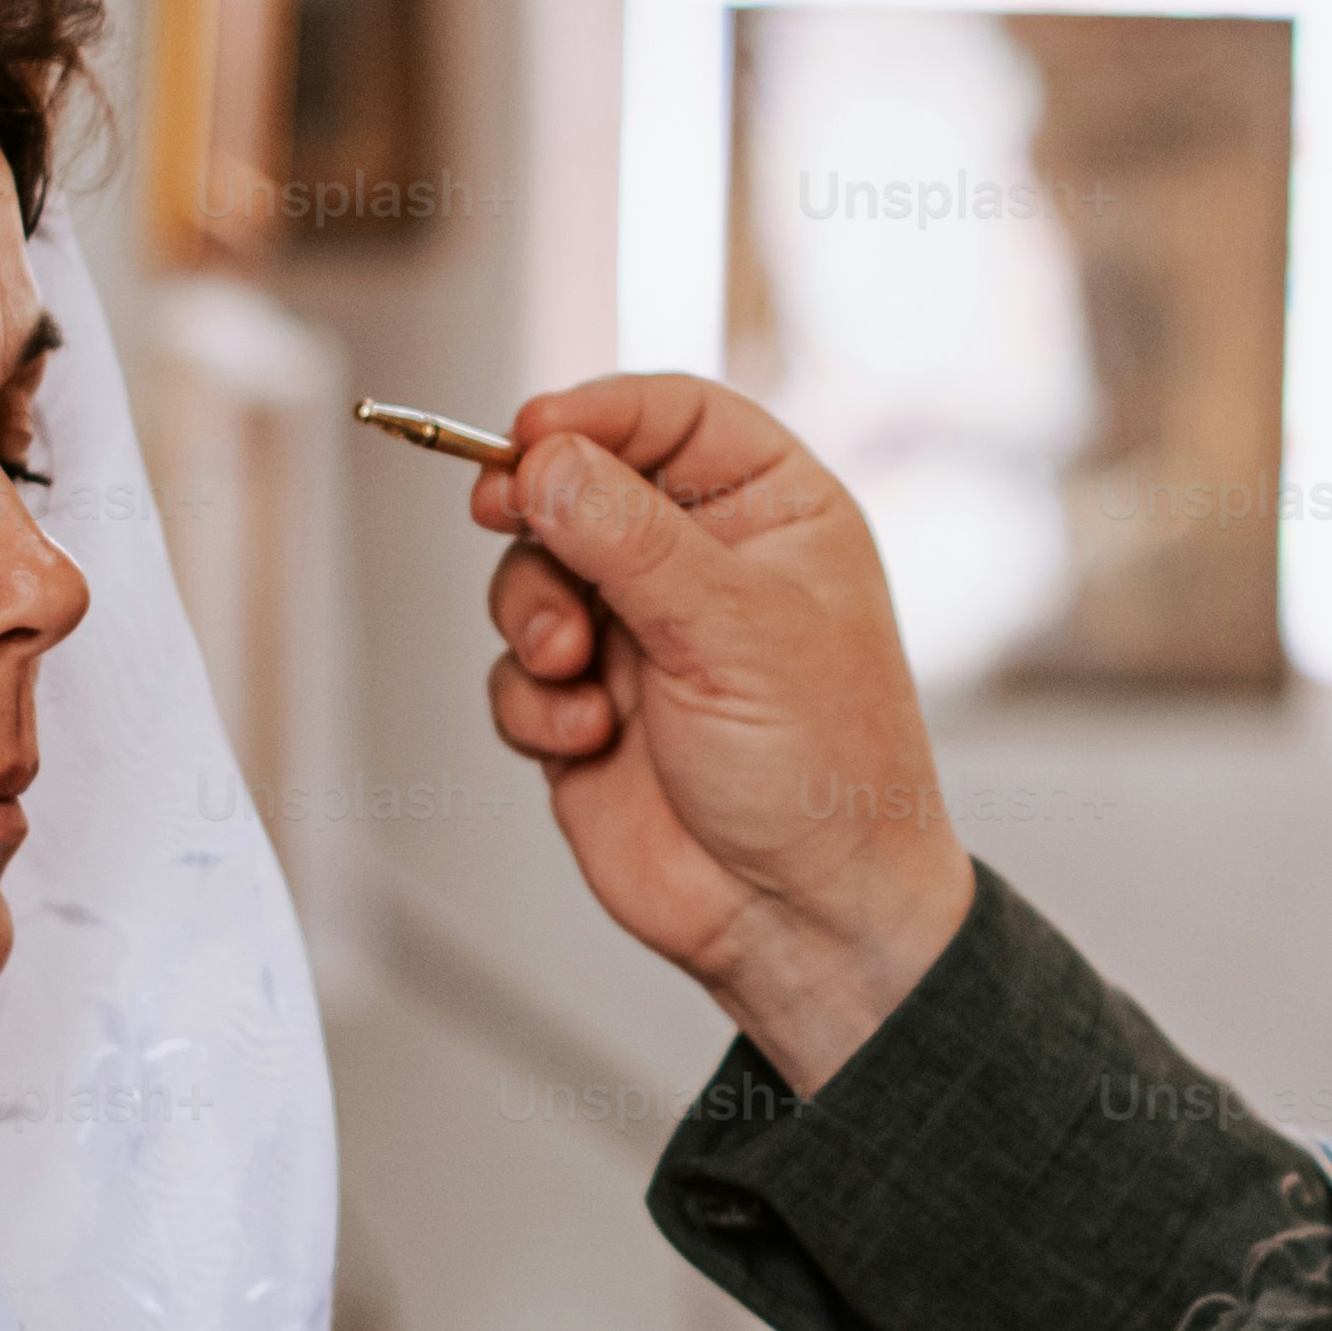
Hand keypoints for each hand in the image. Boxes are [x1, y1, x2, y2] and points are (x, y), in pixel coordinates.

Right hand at [472, 375, 974, 1093]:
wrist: (803, 918)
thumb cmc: (827, 772)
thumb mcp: (736, 630)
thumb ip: (630, 538)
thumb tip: (544, 460)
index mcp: (774, 513)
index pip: (672, 417)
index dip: (595, 413)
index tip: (531, 432)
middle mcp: (703, 563)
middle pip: (580, 484)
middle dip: (539, 512)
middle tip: (504, 514)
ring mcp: (640, 635)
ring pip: (532, 574)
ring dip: (531, 613)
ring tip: (571, 668)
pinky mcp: (588, 707)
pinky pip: (517, 671)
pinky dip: (533, 699)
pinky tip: (584, 738)